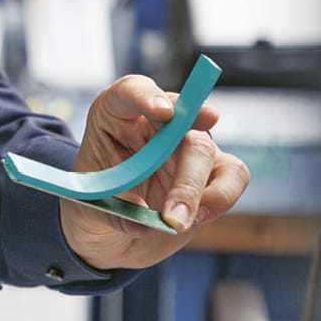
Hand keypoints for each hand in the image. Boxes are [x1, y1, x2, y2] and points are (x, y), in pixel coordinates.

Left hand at [60, 74, 249, 269]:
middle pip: (180, 123)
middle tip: (171, 213)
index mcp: (115, 114)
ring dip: (195, 190)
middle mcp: (156, 123)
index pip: (131, 90)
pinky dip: (221, 197)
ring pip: (206, 150)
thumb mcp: (87, 207)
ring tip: (177, 223)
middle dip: (181, 169)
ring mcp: (186, 143)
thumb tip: (140, 225)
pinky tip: (197, 218)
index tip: (163, 112)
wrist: (112, 230)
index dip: (147, 96)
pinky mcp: (211, 170)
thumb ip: (111, 212)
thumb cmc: (95, 205)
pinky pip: (233, 174)